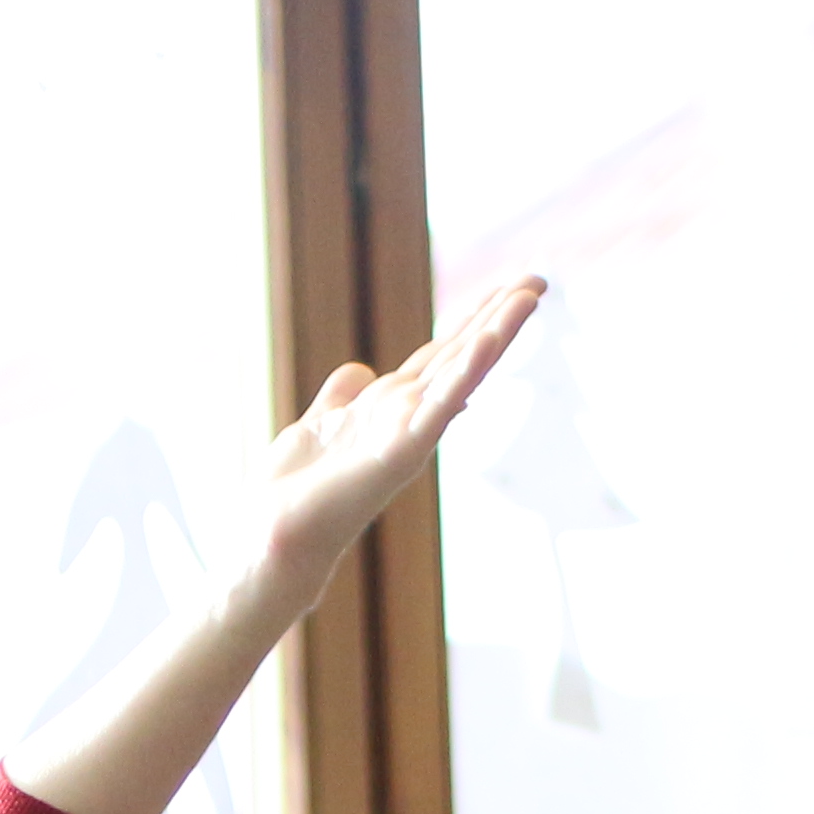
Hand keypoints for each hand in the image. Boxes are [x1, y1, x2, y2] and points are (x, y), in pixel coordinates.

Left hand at [240, 272, 546, 614]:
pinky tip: (488, 339)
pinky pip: (441, 406)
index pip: (442, 352)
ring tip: (528, 297)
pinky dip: (465, 372)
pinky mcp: (401, 452)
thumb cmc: (294, 493)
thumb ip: (342, 396)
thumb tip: (360, 370)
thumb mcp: (321, 424)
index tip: (507, 285)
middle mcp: (409, 417)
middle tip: (539, 278)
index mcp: (392, 407)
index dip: (473, 317)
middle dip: (499, 316)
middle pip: (461, 354)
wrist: (275, 535)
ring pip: (462, 373)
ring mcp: (409, 434)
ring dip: (497, 333)